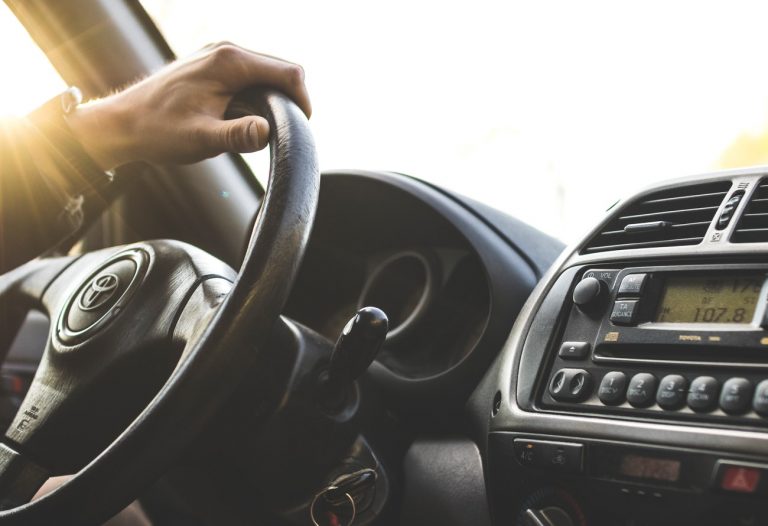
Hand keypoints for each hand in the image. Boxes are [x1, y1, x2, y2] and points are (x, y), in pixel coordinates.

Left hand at [66, 43, 310, 169]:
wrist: (122, 123)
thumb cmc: (158, 131)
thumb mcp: (201, 139)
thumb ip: (237, 135)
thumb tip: (268, 132)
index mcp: (229, 62)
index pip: (288, 73)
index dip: (303, 100)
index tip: (302, 128)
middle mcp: (226, 51)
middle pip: (281, 70)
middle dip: (290, 100)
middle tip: (286, 134)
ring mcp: (219, 56)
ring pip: (266, 73)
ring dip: (274, 99)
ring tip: (265, 129)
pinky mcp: (213, 67)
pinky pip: (250, 77)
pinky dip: (259, 96)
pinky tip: (247, 119)